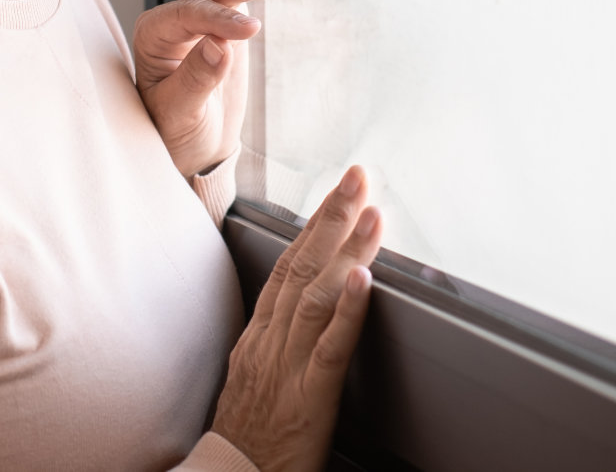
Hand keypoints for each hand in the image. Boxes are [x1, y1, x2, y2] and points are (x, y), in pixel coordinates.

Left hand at [132, 0, 290, 177]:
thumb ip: (196, 81)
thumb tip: (220, 47)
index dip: (220, 23)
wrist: (188, 148)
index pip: (191, 18)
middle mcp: (174, 18)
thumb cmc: (174, 134)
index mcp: (154, 36)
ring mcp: (200, 16)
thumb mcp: (180, 116)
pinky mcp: (224, 20)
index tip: (250, 34)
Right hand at [211, 166, 383, 471]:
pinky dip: (346, 310)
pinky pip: (329, 348)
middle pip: (302, 265)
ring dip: (347, 248)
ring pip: (317, 294)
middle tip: (358, 176)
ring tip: (371, 212)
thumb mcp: (252, 378)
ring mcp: (287, 365)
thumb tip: (294, 313)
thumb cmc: (244, 439)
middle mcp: (271, 339)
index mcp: (261, 334)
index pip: (289, 265)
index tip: (338, 193)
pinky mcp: (308, 397)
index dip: (315, 226)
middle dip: (332, 216)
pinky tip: (363, 280)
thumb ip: (274, 342)